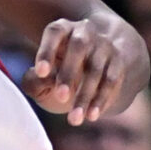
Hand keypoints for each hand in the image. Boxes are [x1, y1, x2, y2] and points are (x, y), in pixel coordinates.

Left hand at [29, 10, 143, 125]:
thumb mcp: (43, 73)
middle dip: (69, 73)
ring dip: (85, 95)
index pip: (55, 33)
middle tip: (61, 97)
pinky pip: (110, 82)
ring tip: (74, 120)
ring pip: (95, 70)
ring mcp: (104, 47)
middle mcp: (85, 33)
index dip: (47, 52)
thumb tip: (37, 80)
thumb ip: (33, 79)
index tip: (40, 73)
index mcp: (63, 29)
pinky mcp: (117, 64)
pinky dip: (100, 100)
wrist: (96, 63)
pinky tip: (91, 116)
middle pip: (79, 47)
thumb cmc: (58, 70)